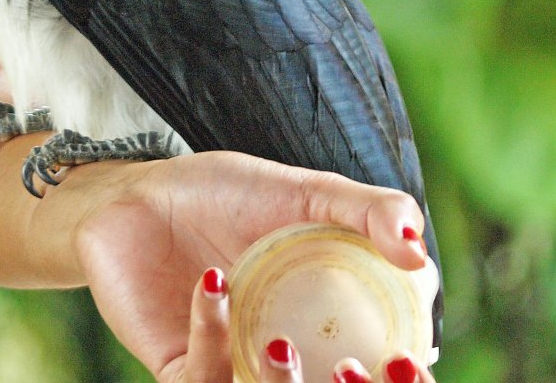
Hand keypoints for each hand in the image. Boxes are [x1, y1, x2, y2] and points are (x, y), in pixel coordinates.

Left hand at [63, 151, 431, 382]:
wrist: (136, 194)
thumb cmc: (224, 194)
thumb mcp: (308, 191)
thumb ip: (369, 211)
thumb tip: (418, 249)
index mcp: (330, 324)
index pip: (382, 372)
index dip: (404, 379)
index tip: (403, 358)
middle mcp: (289, 356)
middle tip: (351, 370)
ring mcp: (234, 367)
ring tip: (280, 343)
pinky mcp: (180, 370)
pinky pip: (204, 379)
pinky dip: (213, 333)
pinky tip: (213, 282)